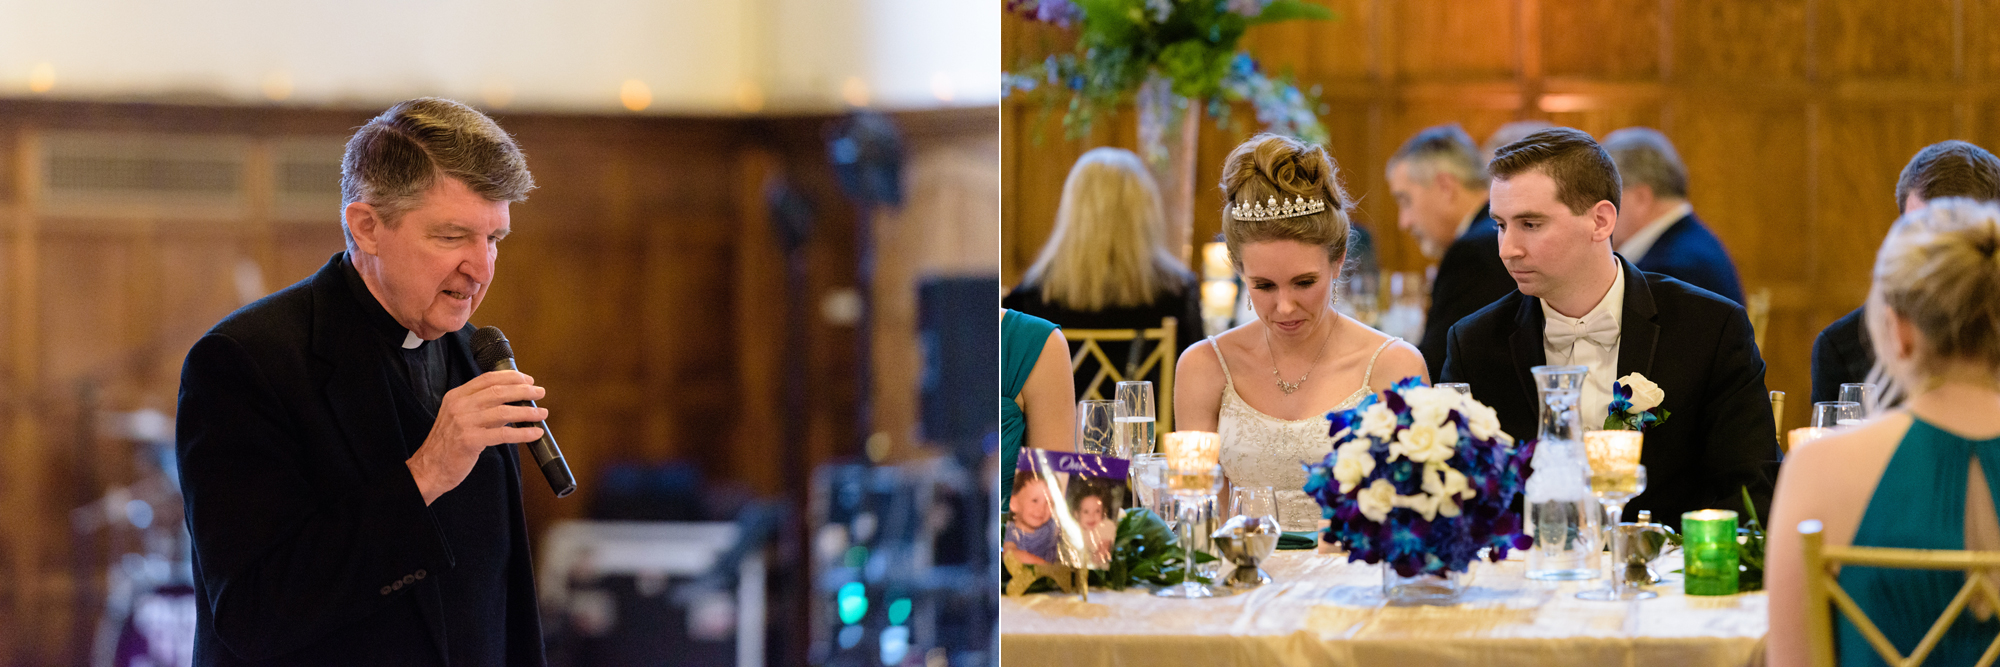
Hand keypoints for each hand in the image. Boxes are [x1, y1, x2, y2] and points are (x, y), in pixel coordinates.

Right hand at [406, 370, 546, 504]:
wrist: (429, 468)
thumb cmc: (447, 444)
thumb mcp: (459, 417)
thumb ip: (480, 406)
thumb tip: (512, 401)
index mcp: (456, 396)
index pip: (488, 379)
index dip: (511, 377)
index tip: (528, 379)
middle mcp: (459, 406)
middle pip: (498, 391)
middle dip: (524, 390)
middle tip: (540, 392)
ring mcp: (464, 422)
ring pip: (503, 411)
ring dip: (527, 412)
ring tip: (542, 413)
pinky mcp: (470, 441)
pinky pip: (503, 435)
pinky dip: (522, 433)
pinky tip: (535, 433)